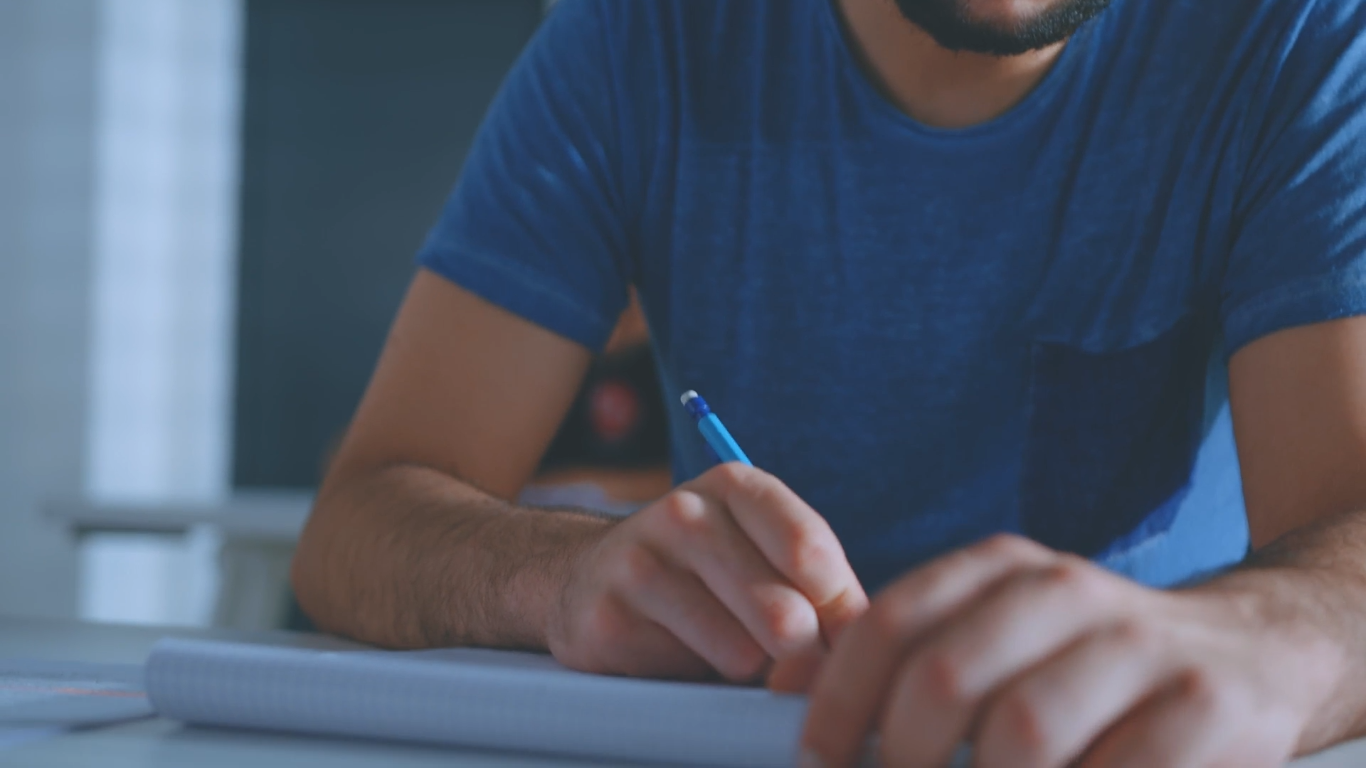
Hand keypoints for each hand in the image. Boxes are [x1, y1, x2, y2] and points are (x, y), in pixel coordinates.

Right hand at [545, 463, 868, 681]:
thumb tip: (866, 644)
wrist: (586, 579)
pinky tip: (681, 656)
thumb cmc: (701, 571)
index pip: (811, 550)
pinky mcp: (608, 621)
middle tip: (791, 665)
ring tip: (730, 654)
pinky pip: (689, 675)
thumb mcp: (761, 551)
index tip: (842, 642)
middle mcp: (684, 513)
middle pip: (785, 613)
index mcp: (734, 486)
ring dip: (751, 673)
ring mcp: (640, 564)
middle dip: (803, 657)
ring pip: (743, 654)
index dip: (843, 614)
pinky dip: (699, 681)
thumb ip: (820, 586)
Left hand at [792, 535, 1340, 766]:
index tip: (813, 760)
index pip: (891, 622)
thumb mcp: (1006, 634)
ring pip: (1021, 731)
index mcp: (1000, 570)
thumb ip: (917, 659)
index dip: (836, 700)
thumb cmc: (1095, 661)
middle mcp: (1064, 592)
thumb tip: (796, 702)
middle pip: (945, 676)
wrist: (1250, 653)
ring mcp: (1137, 646)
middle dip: (897, 757)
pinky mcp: (1203, 708)